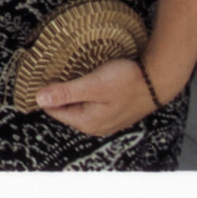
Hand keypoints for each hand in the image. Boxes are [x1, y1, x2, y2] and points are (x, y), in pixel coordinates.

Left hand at [34, 57, 158, 136]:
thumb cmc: (127, 81)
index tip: (39, 76)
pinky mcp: (114, 111)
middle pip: (66, 109)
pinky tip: (88, 80)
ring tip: (69, 73)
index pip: (54, 110)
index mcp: (87, 122)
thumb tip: (39, 99)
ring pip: (79, 105)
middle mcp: (95, 126)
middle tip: (52, 71)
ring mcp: (106, 120)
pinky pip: (92, 104)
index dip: (45, 93)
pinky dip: (86, 93)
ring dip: (73, 91)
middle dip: (59, 92)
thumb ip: (66, 92)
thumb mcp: (92, 85)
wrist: (157, 81)